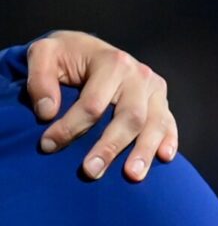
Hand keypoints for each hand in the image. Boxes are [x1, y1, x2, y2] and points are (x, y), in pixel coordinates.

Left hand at [26, 31, 177, 180]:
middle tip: (90, 172)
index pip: (93, 104)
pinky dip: (169, 141)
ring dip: (144, 152)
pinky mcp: (162, 102)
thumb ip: (39, 79)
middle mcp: (139, 75)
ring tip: (132, 176)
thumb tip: (48, 112)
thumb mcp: (44, 54)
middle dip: (110, 146)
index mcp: (113, 62)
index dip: (70, 128)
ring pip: (155, 124)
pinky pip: (169, 124)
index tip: (47, 145)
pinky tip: (164, 158)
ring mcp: (154, 90)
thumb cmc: (66, 56)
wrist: (89, 49)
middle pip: (130, 117)